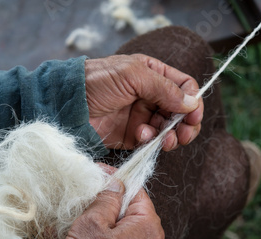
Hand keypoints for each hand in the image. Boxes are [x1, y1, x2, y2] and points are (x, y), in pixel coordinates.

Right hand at [61, 165, 163, 238]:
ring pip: (125, 224)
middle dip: (109, 200)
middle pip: (130, 207)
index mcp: (148, 223)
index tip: (97, 173)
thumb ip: (107, 199)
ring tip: (84, 216)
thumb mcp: (93, 222)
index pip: (135, 189)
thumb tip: (116, 183)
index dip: (115, 179)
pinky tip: (90, 236)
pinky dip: (107, 234)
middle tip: (87, 196)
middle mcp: (152, 238)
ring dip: (106, 218)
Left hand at [85, 54, 203, 150]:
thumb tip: (191, 103)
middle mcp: (150, 95)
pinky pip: (150, 142)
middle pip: (180, 112)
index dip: (193, 102)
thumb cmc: (96, 81)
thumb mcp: (132, 75)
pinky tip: (141, 136)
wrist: (67, 104)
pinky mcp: (130, 135)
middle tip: (183, 134)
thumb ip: (164, 88)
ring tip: (165, 140)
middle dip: (185, 124)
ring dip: (170, 136)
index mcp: (152, 74)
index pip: (184, 87)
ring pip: (168, 129)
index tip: (193, 116)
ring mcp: (141, 116)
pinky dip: (151, 142)